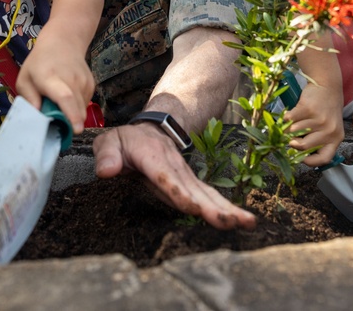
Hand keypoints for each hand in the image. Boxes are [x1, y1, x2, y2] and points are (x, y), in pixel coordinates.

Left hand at [16, 44, 94, 133]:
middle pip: (77, 108)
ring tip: (59, 105)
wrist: (63, 43)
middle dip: (70, 123)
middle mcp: (71, 80)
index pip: (65, 97)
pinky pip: (85, 104)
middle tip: (57, 126)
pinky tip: (67, 97)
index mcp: (50, 78)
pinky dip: (76, 107)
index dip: (71, 115)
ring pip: (82, 109)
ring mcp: (84, 82)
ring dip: (72, 115)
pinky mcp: (91, 85)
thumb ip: (28, 99)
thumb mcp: (24, 79)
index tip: (75, 130)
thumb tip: (38, 116)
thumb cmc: (39, 63)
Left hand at [93, 122, 255, 229]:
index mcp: (152, 156)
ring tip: (246, 223)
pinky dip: (227, 209)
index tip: (192, 207)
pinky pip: (210, 197)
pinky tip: (242, 222)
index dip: (178, 192)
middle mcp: (174, 166)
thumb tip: (106, 171)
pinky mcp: (192, 184)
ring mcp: (186, 175)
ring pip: (208, 194)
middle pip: (194, 188)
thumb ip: (106, 155)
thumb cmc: (126, 141)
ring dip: (227, 209)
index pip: (165, 177)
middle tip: (229, 222)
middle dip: (212, 206)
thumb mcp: (109, 142)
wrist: (149, 130)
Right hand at [284, 82, 343, 166]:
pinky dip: (287, 118)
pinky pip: (289, 119)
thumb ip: (317, 140)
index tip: (301, 158)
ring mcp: (319, 119)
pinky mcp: (308, 109)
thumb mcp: (328, 127)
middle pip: (302, 146)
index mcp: (336, 138)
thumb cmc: (326, 109)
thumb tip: (295, 151)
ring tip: (295, 121)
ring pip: (293, 132)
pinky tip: (292, 114)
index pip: (324, 159)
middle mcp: (329, 130)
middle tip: (292, 136)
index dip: (310, 162)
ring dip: (289, 127)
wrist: (327, 86)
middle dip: (293, 142)